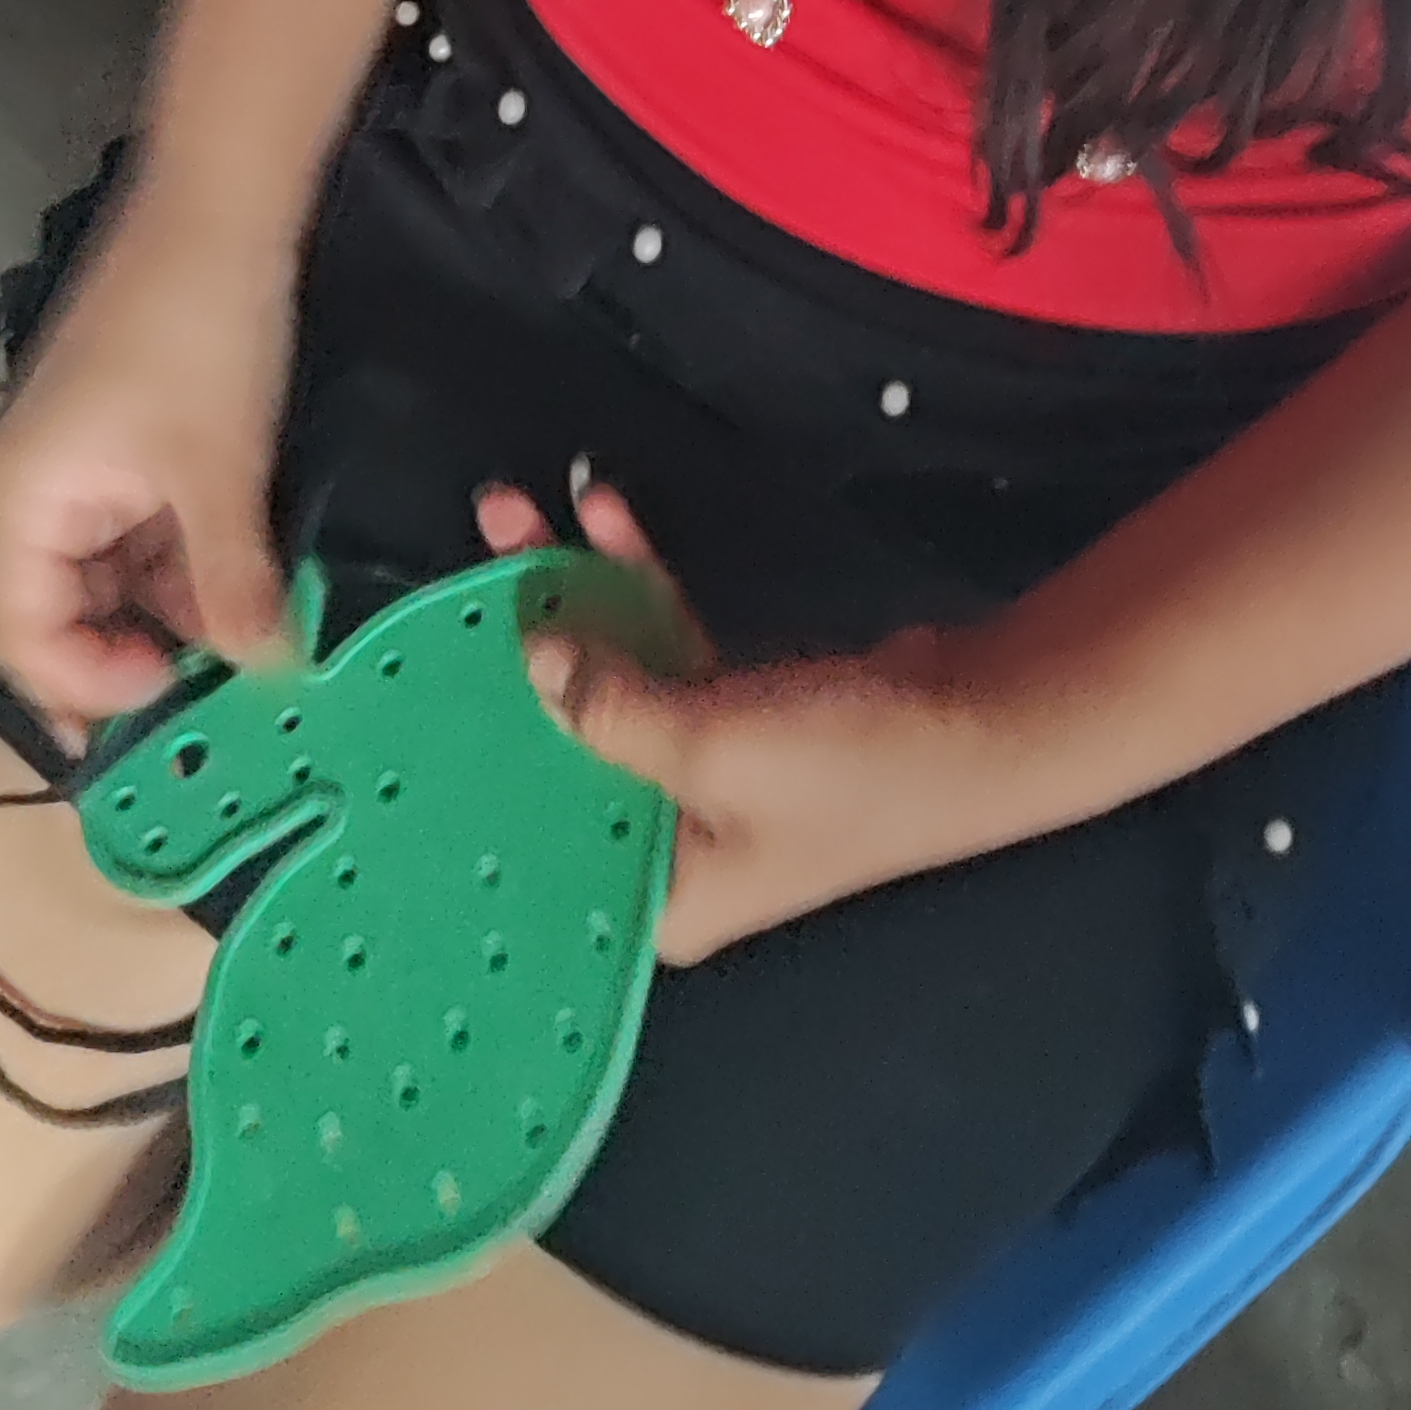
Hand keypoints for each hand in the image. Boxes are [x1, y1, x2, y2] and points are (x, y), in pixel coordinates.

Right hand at [0, 200, 294, 731]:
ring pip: (107, 571)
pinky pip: (136, 527)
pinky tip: (241, 571)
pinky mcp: (122, 441)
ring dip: (166, 603)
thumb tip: (264, 670)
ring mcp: (78, 463)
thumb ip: (231, 585)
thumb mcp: (219, 475)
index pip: (16, 633)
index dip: (80, 683)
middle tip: (209, 679)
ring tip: (241, 626)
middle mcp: (34, 488)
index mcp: (23, 499)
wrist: (220, 211)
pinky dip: (182, 556)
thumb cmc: (198, 335)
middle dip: (131, 646)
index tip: (160, 698)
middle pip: (58, 607)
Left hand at [474, 480, 1017, 963]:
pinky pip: (665, 643)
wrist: (995, 717)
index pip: (535, 848)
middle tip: (475, 555)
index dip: (473, 772)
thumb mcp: (710, 745)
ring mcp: (708, 774)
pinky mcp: (745, 710)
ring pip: (610, 676)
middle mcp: (672, 847)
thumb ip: (608, 704)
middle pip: (563, 742)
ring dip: (575, 594)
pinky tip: (608, 518)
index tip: (415, 692)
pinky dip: (639, 585)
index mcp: (659, 900)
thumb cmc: (856, 767)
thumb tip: (532, 656)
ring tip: (524, 509)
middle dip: (520, 646)